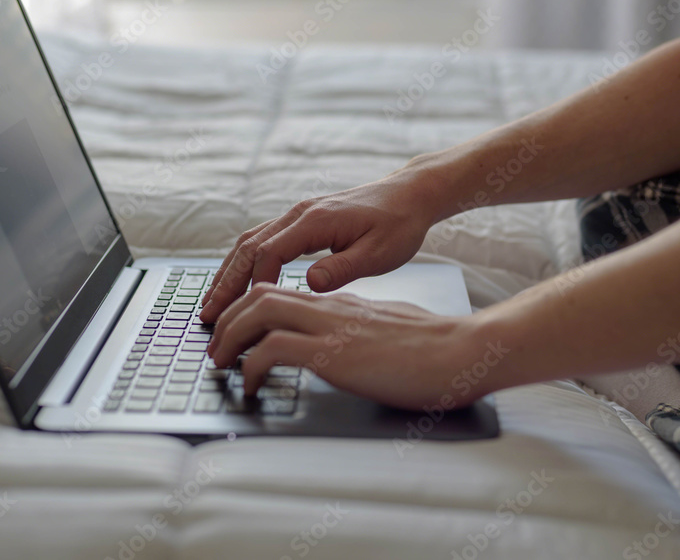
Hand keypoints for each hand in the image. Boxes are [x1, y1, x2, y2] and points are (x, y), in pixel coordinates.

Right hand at [199, 171, 439, 322]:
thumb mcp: (380, 254)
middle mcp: (300, 214)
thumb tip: (309, 285)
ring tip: (212, 304)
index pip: (269, 253)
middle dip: (225, 283)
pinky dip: (244, 262)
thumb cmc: (400, 224)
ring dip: (228, 272)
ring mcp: (298, 215)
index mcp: (316, 221)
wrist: (411, 195)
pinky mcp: (303, 221)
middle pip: (248, 247)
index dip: (252, 285)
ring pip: (250, 242)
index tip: (243, 315)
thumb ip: (344, 269)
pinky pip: (263, 240)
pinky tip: (238, 283)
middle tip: (207, 316)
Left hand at [206, 283, 489, 409]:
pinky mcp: (333, 352)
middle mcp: (331, 307)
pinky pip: (272, 349)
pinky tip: (253, 385)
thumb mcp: (390, 329)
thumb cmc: (436, 347)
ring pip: (258, 312)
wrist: (461, 351)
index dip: (251, 310)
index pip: (283, 293)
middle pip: (260, 294)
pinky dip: (252, 365)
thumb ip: (364, 328)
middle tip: (218, 349)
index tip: (238, 333)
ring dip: (231, 337)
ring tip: (222, 364)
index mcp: (343, 303)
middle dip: (229, 320)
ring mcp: (331, 327)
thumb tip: (351, 343)